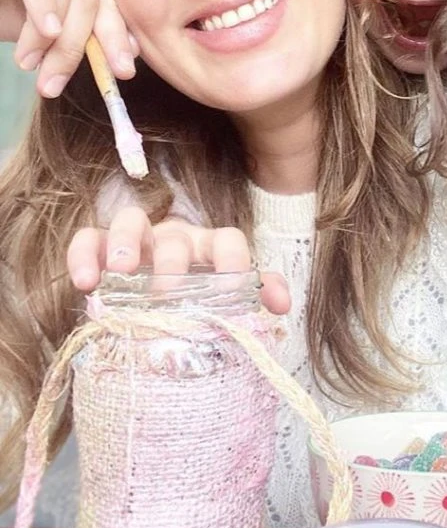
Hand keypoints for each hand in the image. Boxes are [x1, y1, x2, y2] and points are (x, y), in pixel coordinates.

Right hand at [0, 0, 135, 97]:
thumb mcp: (33, 27)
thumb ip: (74, 35)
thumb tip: (126, 57)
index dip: (116, 34)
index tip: (123, 72)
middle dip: (82, 43)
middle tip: (60, 82)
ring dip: (54, 33)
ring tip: (31, 64)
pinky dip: (41, 2)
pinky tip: (43, 32)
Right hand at [67, 207, 290, 314]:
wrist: (154, 296)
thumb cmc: (197, 294)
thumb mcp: (227, 295)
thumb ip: (257, 293)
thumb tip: (282, 305)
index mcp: (211, 248)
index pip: (229, 240)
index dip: (234, 260)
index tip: (231, 291)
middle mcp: (176, 237)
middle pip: (177, 234)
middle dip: (173, 260)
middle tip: (166, 291)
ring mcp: (138, 240)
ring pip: (131, 222)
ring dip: (126, 243)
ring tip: (121, 272)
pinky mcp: (102, 247)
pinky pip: (89, 238)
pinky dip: (84, 255)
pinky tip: (85, 282)